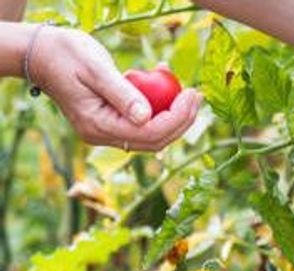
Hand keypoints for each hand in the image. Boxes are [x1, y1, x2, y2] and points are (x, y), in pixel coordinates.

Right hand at [28, 27, 200, 151]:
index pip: (149, 134)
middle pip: (154, 139)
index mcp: (97, 126)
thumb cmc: (65, 54)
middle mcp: (102, 135)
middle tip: (197, 95)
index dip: (177, 119)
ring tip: (185, 88)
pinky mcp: (111, 122)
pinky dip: (158, 107)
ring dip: (173, 114)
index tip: (193, 95)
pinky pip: (142, 122)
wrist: (41, 53)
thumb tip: (146, 117)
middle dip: (181, 120)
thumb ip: (122, 94)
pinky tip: (164, 83)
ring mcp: (106, 131)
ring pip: (151, 133)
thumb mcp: (95, 68)